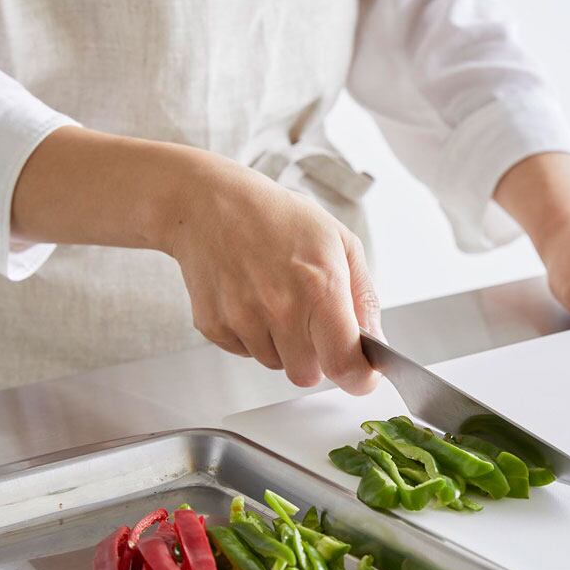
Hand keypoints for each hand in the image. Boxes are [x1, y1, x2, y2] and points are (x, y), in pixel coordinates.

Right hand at [10, 128, 381, 393]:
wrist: (192, 195)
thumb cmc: (273, 215)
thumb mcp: (336, 241)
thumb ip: (363, 298)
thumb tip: (377, 348)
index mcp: (320, 280)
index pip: (349, 359)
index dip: (359, 374)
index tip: (363, 373)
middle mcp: (282, 304)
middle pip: (309, 373)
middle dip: (313, 353)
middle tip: (306, 315)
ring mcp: (243, 318)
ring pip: (276, 366)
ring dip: (279, 341)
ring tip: (270, 293)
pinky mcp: (211, 326)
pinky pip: (243, 352)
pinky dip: (247, 333)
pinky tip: (242, 294)